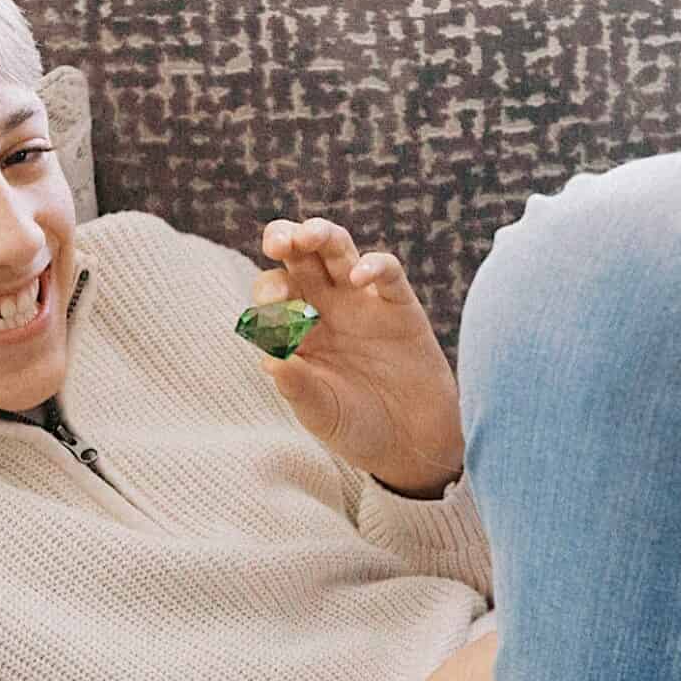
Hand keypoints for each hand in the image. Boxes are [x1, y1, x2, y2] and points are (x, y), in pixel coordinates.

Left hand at [257, 216, 462, 496]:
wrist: (412, 445)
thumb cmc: (358, 428)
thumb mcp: (323, 413)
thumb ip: (298, 387)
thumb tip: (269, 358)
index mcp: (297, 330)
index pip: (273, 294)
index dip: (268, 292)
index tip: (271, 307)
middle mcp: (326, 308)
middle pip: (300, 258)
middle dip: (285, 240)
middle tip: (278, 242)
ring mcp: (362, 303)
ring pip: (339, 250)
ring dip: (323, 235)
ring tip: (310, 234)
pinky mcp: (400, 307)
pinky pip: (387, 273)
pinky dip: (374, 267)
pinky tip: (359, 276)